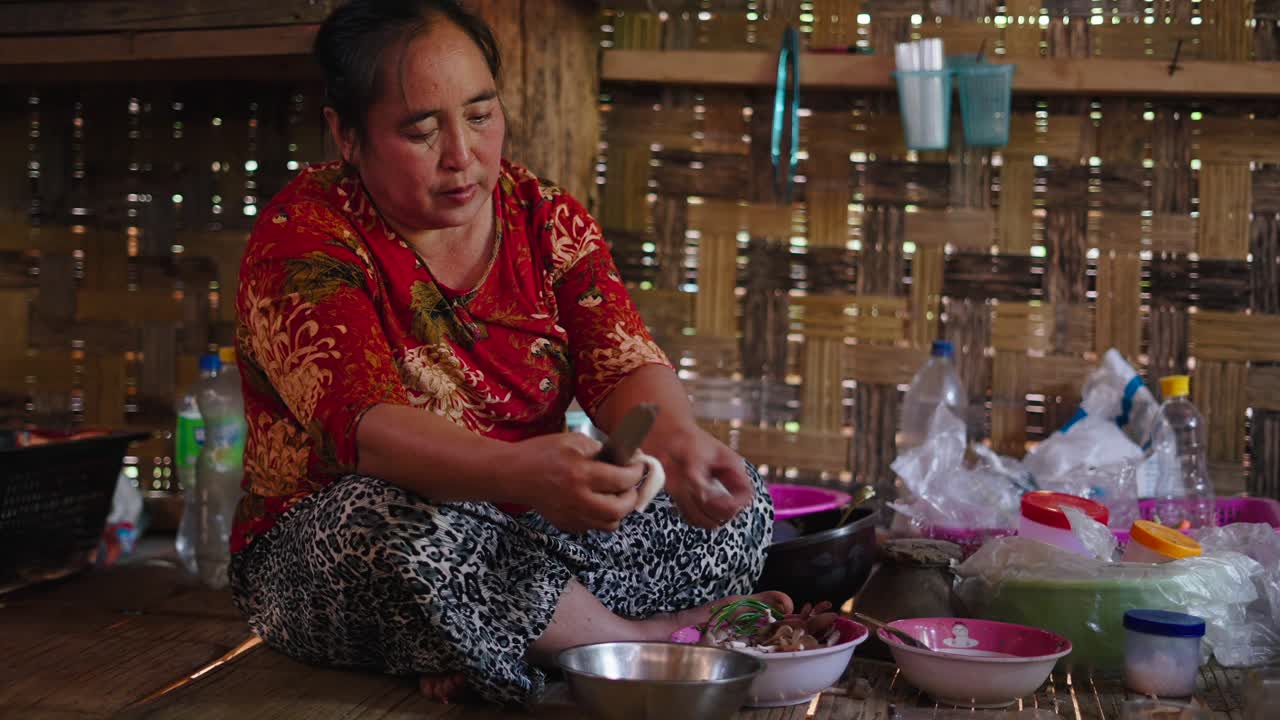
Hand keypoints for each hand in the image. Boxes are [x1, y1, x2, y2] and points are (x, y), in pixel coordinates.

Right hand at [503, 432, 643, 533]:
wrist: (513, 474)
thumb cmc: (542, 453)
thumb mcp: (573, 440)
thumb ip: (600, 449)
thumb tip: (622, 458)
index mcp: (581, 474)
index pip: (622, 479)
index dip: (636, 472)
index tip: (638, 466)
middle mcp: (579, 499)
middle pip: (620, 509)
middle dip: (632, 496)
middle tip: (630, 485)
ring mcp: (572, 516)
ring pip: (610, 524)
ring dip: (619, 510)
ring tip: (616, 495)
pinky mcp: (565, 524)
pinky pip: (593, 527)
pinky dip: (601, 517)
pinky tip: (597, 502)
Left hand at [646, 423, 750, 528]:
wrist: (664, 436)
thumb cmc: (684, 439)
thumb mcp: (694, 455)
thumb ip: (699, 478)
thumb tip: (703, 497)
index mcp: (732, 470)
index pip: (745, 496)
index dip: (733, 503)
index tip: (713, 499)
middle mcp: (723, 485)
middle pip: (729, 514)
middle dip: (712, 509)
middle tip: (694, 495)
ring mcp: (708, 495)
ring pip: (711, 520)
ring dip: (697, 513)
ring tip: (684, 493)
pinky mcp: (693, 500)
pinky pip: (694, 519)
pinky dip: (686, 514)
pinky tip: (678, 496)